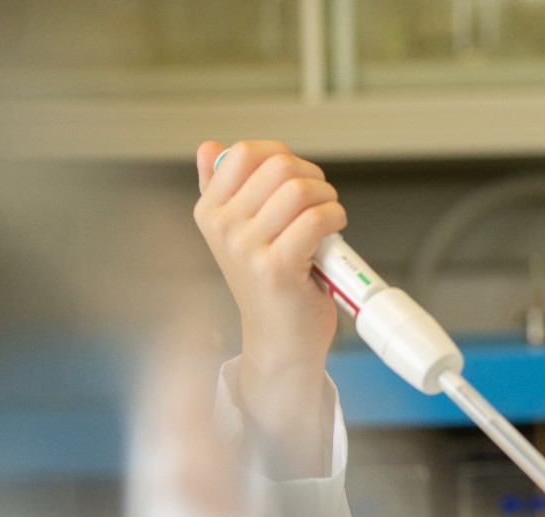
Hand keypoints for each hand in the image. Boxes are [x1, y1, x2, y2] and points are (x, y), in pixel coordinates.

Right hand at [193, 140, 345, 477]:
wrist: (280, 341)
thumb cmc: (269, 287)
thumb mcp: (238, 234)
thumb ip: (224, 190)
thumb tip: (210, 147)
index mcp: (210, 211)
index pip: (244, 152)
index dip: (282, 155)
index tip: (297, 177)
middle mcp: (222, 227)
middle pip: (277, 165)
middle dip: (311, 176)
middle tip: (321, 198)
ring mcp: (246, 247)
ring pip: (299, 189)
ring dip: (327, 197)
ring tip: (328, 216)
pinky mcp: (276, 267)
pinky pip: (316, 219)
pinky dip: (335, 218)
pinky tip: (333, 232)